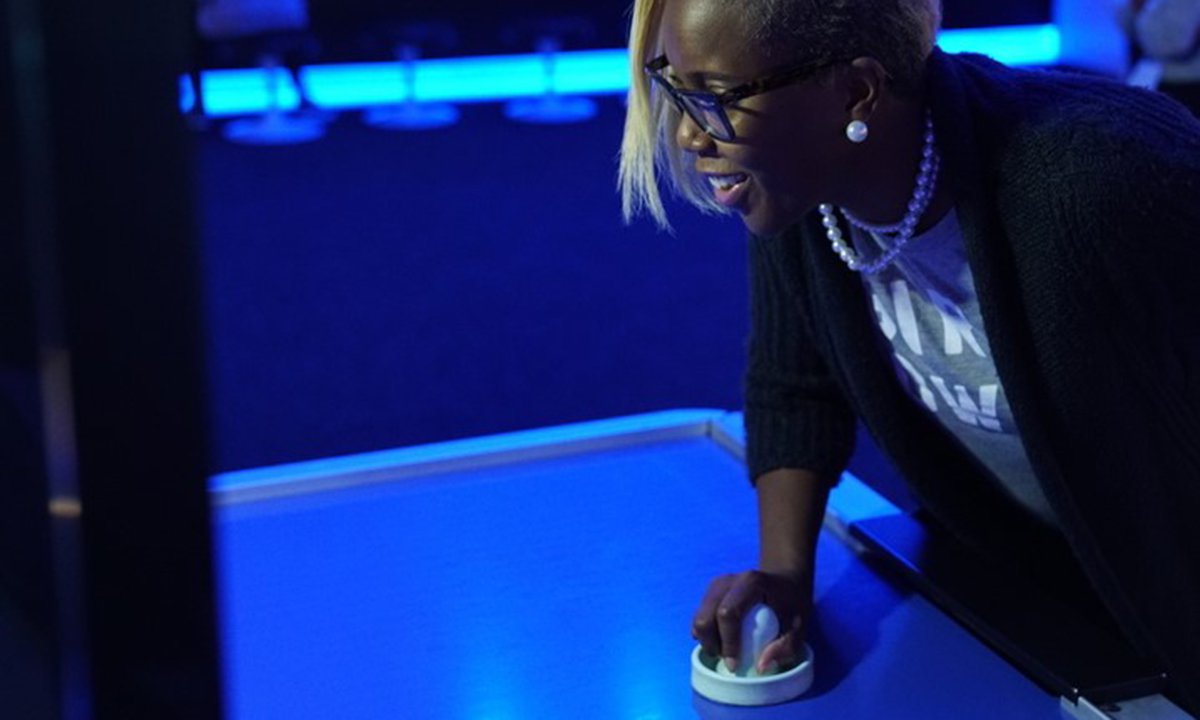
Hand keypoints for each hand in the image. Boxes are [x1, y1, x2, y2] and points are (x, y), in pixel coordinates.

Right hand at [691, 569, 812, 673]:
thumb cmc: (792, 604)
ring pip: (698, 618)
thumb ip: (785, 646)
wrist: (784, 580)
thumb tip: (760, 667)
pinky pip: (699, 617)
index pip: (728, 613)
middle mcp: (728, 580)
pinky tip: (721, 642)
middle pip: (705, 617)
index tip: (734, 665)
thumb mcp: (798, 625)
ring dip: (707, 641)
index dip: (728, 642)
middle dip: (712, 644)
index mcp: (751, 583)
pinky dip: (705, 635)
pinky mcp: (710, 592)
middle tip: (728, 660)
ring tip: (726, 651)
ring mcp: (716, 585)